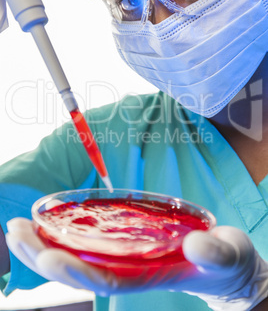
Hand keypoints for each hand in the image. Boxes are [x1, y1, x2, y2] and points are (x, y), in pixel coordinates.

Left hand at [6, 219, 267, 309]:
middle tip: (15, 232)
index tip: (46, 254)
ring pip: (77, 259)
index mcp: (149, 276)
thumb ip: (214, 252)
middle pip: (80, 270)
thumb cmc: (226, 262)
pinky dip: (64, 236)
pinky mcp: (126, 247)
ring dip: (44, 245)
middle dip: (44, 254)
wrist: (225, 265)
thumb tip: (197, 245)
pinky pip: (89, 246)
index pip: (104, 278)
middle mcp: (130, 270)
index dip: (74, 269)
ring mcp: (125, 259)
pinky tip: (47, 225)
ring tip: (18, 228)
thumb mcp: (227, 255)